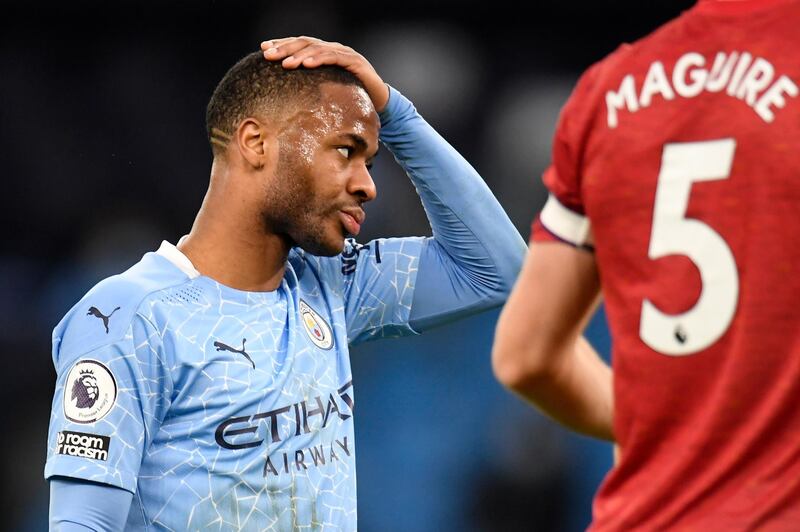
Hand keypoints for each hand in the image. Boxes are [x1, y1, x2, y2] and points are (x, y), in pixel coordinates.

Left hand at [261, 37, 389, 111]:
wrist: (380, 103)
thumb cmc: (351, 99)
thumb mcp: (326, 93)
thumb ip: (310, 90)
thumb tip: (284, 98)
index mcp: (324, 54)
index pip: (299, 45)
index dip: (282, 45)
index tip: (263, 50)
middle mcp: (333, 49)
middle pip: (305, 43)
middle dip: (285, 48)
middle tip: (267, 55)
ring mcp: (344, 53)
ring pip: (318, 48)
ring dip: (299, 55)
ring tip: (285, 63)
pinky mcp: (355, 62)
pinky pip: (334, 57)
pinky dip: (320, 59)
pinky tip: (307, 64)